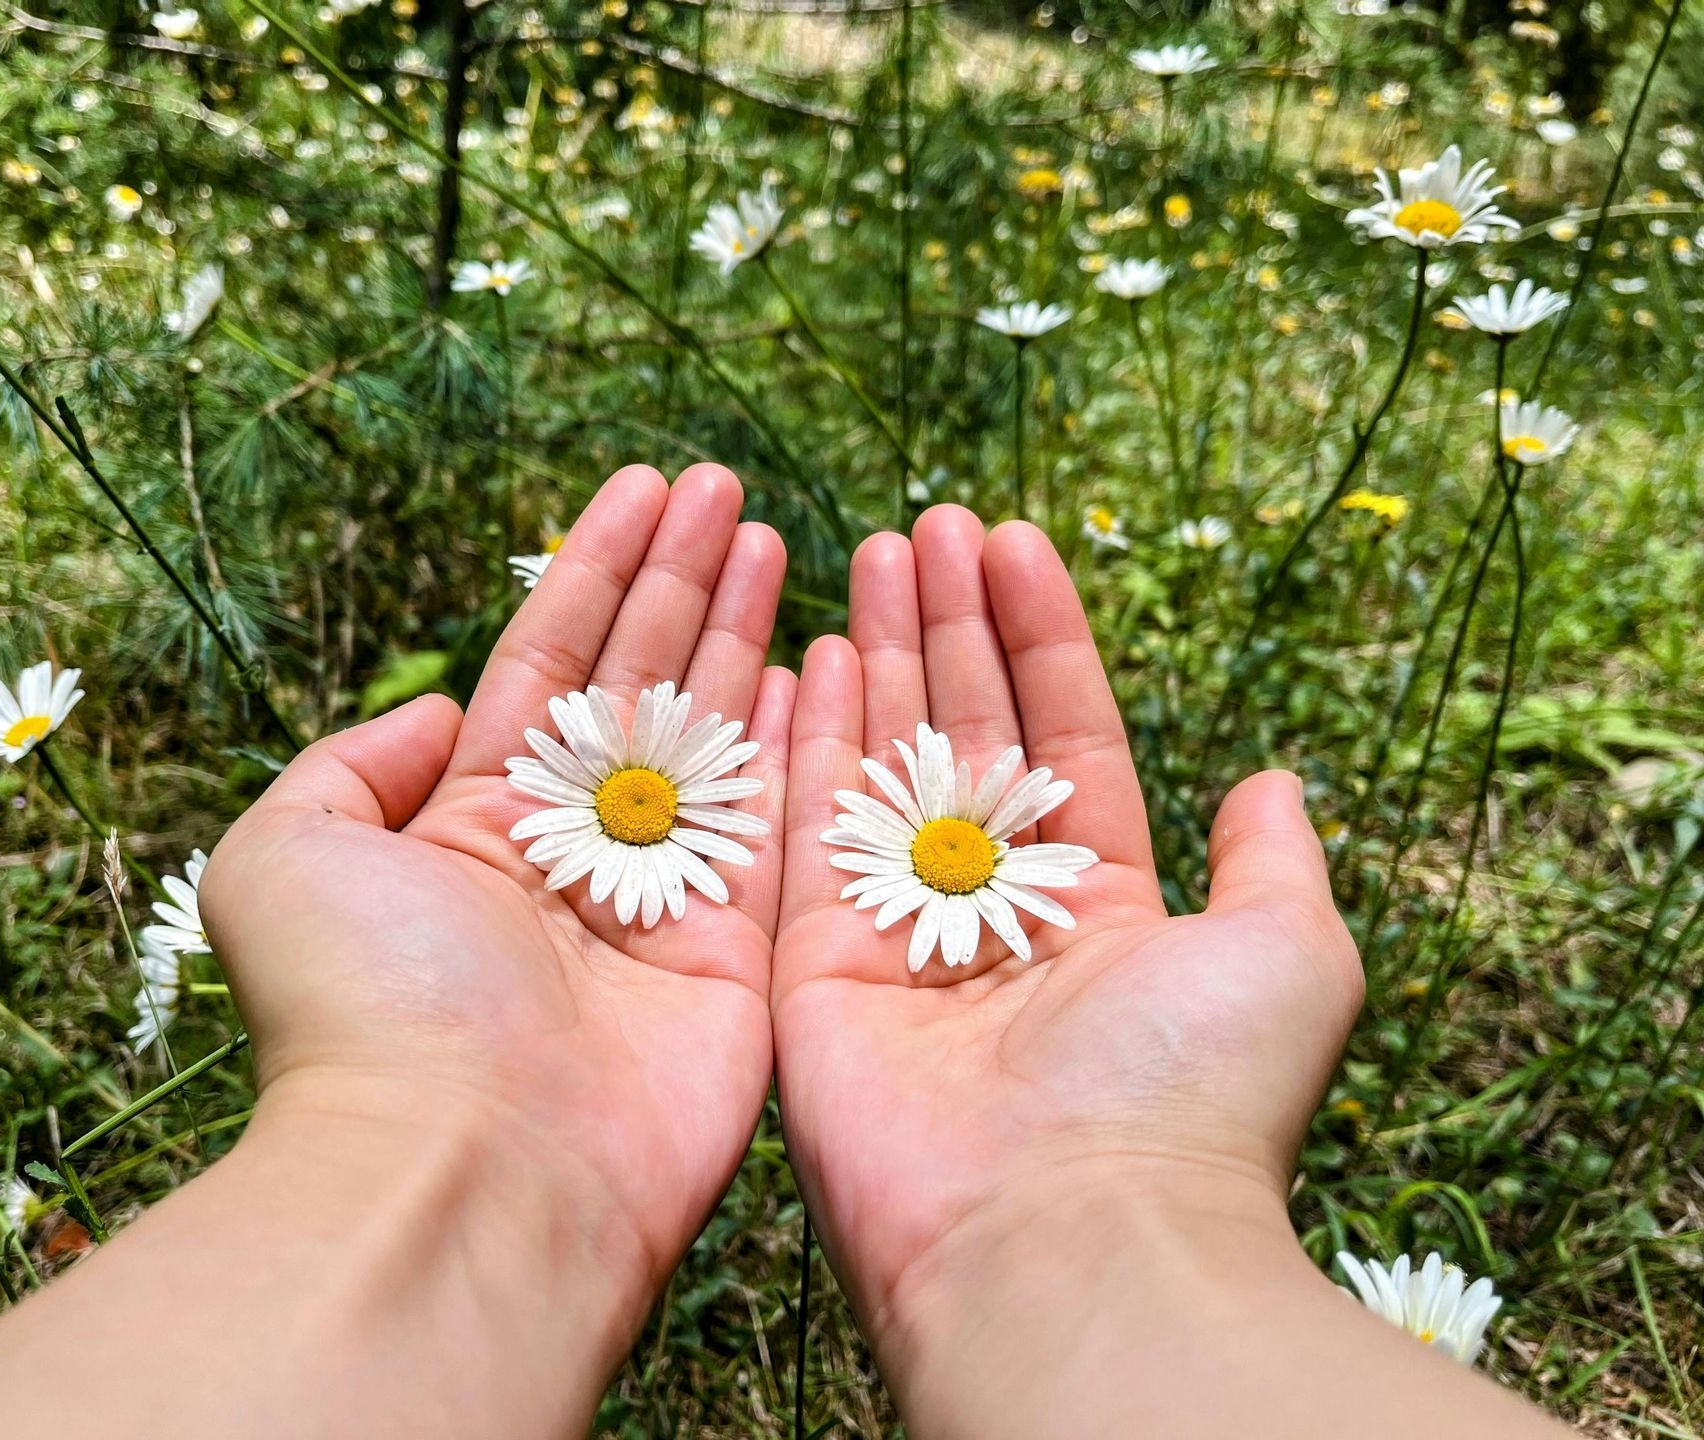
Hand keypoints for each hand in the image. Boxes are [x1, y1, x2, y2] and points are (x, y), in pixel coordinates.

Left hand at [202, 462, 790, 1327]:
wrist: (469, 1170)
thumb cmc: (366, 1011)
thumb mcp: (286, 855)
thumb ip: (351, 766)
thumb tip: (438, 713)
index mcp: (473, 821)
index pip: (547, 662)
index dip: (595, 569)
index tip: (644, 486)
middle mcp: (572, 851)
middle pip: (641, 679)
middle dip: (680, 577)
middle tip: (726, 484)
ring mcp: (662, 898)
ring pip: (716, 734)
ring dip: (744, 629)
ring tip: (778, 533)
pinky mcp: (739, 952)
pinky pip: (779, 821)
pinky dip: (801, 739)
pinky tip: (819, 655)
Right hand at [771, 508, 1362, 1407]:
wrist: (1061, 1232)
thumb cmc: (1189, 1094)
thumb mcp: (1288, 956)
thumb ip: (1274, 864)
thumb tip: (1274, 782)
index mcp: (1103, 905)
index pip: (1065, 735)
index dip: (1042, 635)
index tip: (1016, 538)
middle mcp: (997, 911)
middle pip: (967, 732)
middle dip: (950, 624)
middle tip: (931, 523)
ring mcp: (900, 933)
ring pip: (884, 763)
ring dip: (876, 652)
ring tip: (871, 546)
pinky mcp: (815, 966)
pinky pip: (805, 830)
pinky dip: (806, 738)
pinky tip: (805, 649)